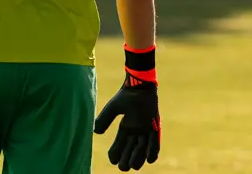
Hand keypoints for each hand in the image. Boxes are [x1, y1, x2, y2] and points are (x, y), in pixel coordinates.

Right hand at [94, 45, 160, 170]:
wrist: (141, 86)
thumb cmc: (127, 95)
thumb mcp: (113, 108)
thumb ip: (105, 119)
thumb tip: (95, 132)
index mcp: (126, 126)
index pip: (119, 144)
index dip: (115, 153)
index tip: (111, 160)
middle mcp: (136, 130)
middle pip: (131, 149)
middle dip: (126, 159)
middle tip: (122, 167)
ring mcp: (146, 129)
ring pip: (142, 148)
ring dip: (138, 158)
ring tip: (133, 166)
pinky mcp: (155, 126)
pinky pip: (155, 142)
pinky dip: (153, 151)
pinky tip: (149, 160)